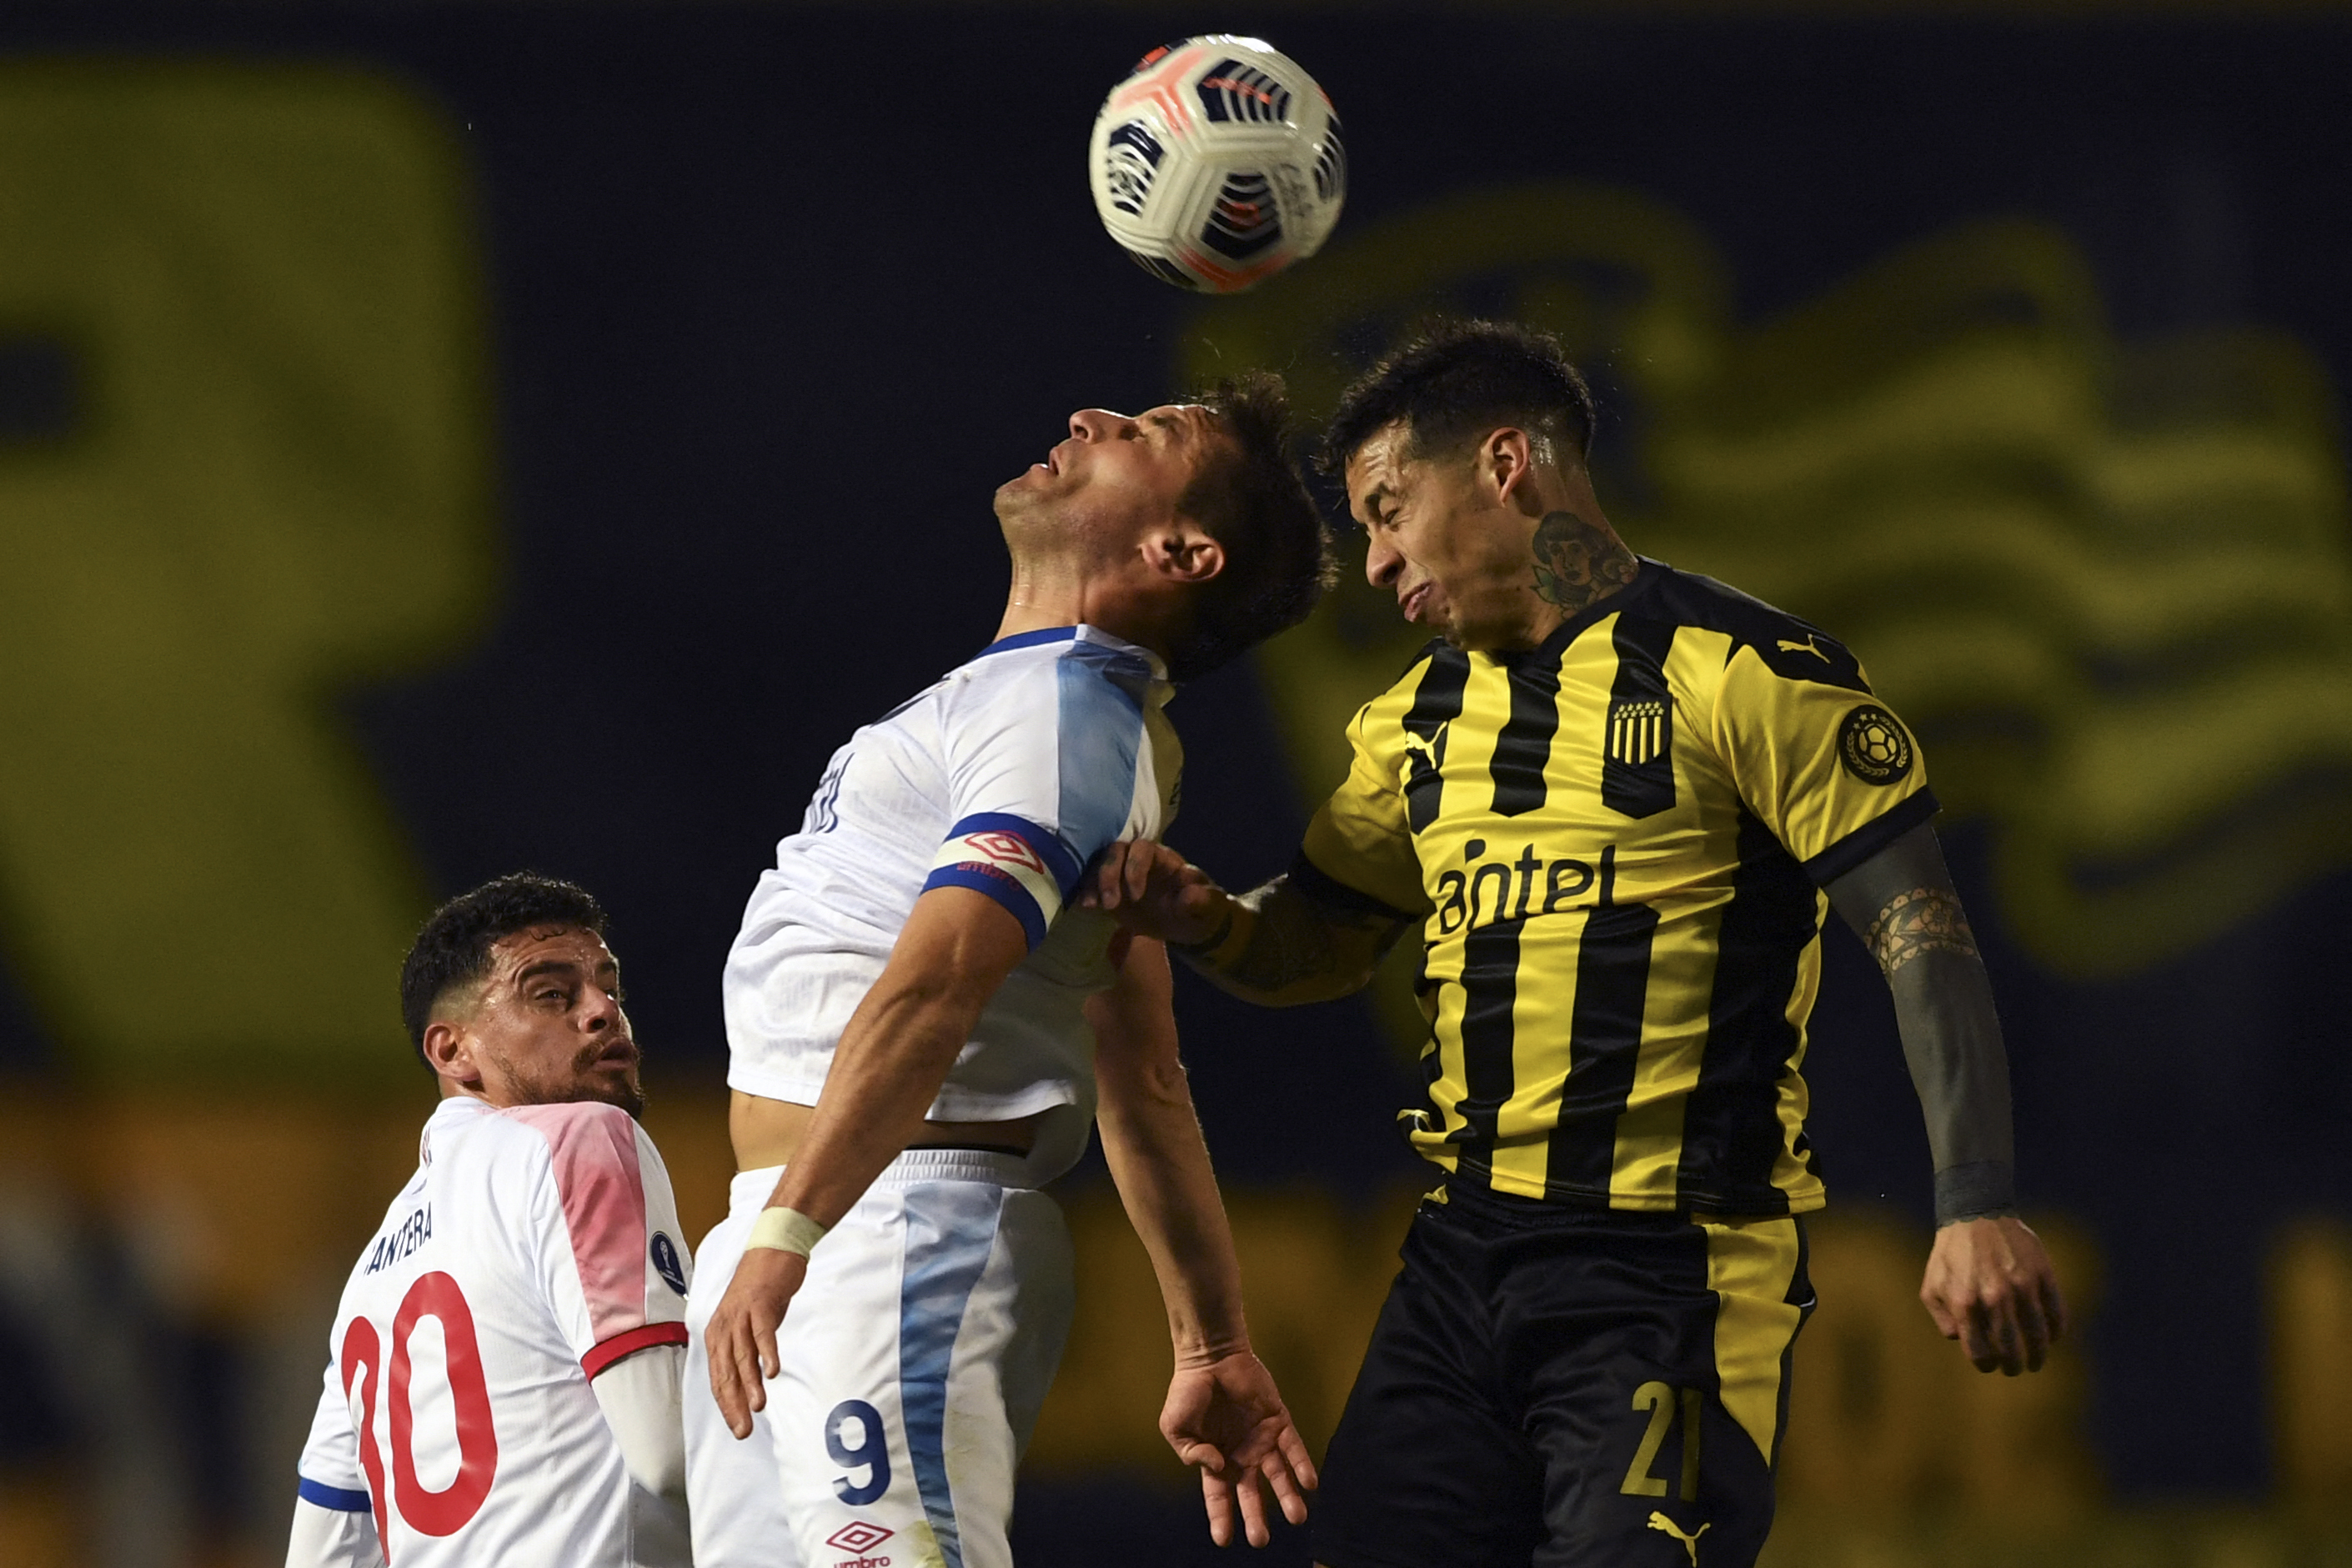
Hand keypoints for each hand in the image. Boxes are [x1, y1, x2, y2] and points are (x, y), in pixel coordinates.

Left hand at [704, 1244, 808, 1437]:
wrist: (771, 1251)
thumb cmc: (760, 1291)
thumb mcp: (746, 1324)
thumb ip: (744, 1350)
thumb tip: (747, 1384)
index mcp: (717, 1335)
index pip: (718, 1378)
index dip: (726, 1405)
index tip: (738, 1429)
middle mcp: (724, 1327)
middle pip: (726, 1372)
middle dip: (734, 1404)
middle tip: (744, 1430)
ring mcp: (741, 1316)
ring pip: (743, 1356)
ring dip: (750, 1383)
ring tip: (758, 1407)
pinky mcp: (761, 1305)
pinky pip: (763, 1333)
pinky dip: (767, 1353)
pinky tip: (773, 1372)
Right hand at [1077, 841, 1230, 946]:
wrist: (1189, 925)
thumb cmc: (1202, 908)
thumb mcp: (1208, 906)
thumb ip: (1201, 899)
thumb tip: (1191, 893)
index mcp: (1163, 858)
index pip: (1142, 849)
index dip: (1135, 867)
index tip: (1136, 896)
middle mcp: (1139, 860)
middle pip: (1116, 851)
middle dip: (1108, 873)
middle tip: (1110, 904)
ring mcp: (1122, 873)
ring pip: (1099, 864)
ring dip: (1092, 882)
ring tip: (1091, 906)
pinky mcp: (1112, 890)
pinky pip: (1093, 883)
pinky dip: (1086, 891)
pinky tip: (1084, 906)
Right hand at [1158, 1348, 1317, 1546]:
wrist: (1210, 1356)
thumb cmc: (1187, 1391)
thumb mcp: (1174, 1426)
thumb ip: (1190, 1452)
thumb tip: (1218, 1467)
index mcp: (1216, 1460)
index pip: (1219, 1496)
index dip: (1221, 1518)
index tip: (1224, 1540)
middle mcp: (1241, 1454)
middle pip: (1251, 1493)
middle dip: (1256, 1517)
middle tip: (1260, 1539)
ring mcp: (1261, 1439)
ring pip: (1278, 1475)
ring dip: (1288, 1496)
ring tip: (1297, 1516)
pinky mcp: (1278, 1421)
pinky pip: (1293, 1448)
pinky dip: (1302, 1465)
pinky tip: (1309, 1483)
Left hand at [1920, 1215, 2066, 1374]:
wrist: (1976, 1215)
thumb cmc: (1951, 1255)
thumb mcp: (1932, 1287)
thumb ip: (1943, 1320)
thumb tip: (1963, 1341)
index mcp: (1965, 1303)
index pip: (1980, 1352)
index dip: (1986, 1365)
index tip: (1991, 1365)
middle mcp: (1994, 1298)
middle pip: (2011, 1350)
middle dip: (2013, 1366)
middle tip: (2015, 1369)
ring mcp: (2021, 1287)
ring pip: (2038, 1336)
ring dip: (2038, 1355)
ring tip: (2035, 1361)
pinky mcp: (2042, 1275)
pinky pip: (2056, 1314)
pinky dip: (2056, 1331)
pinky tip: (2050, 1336)